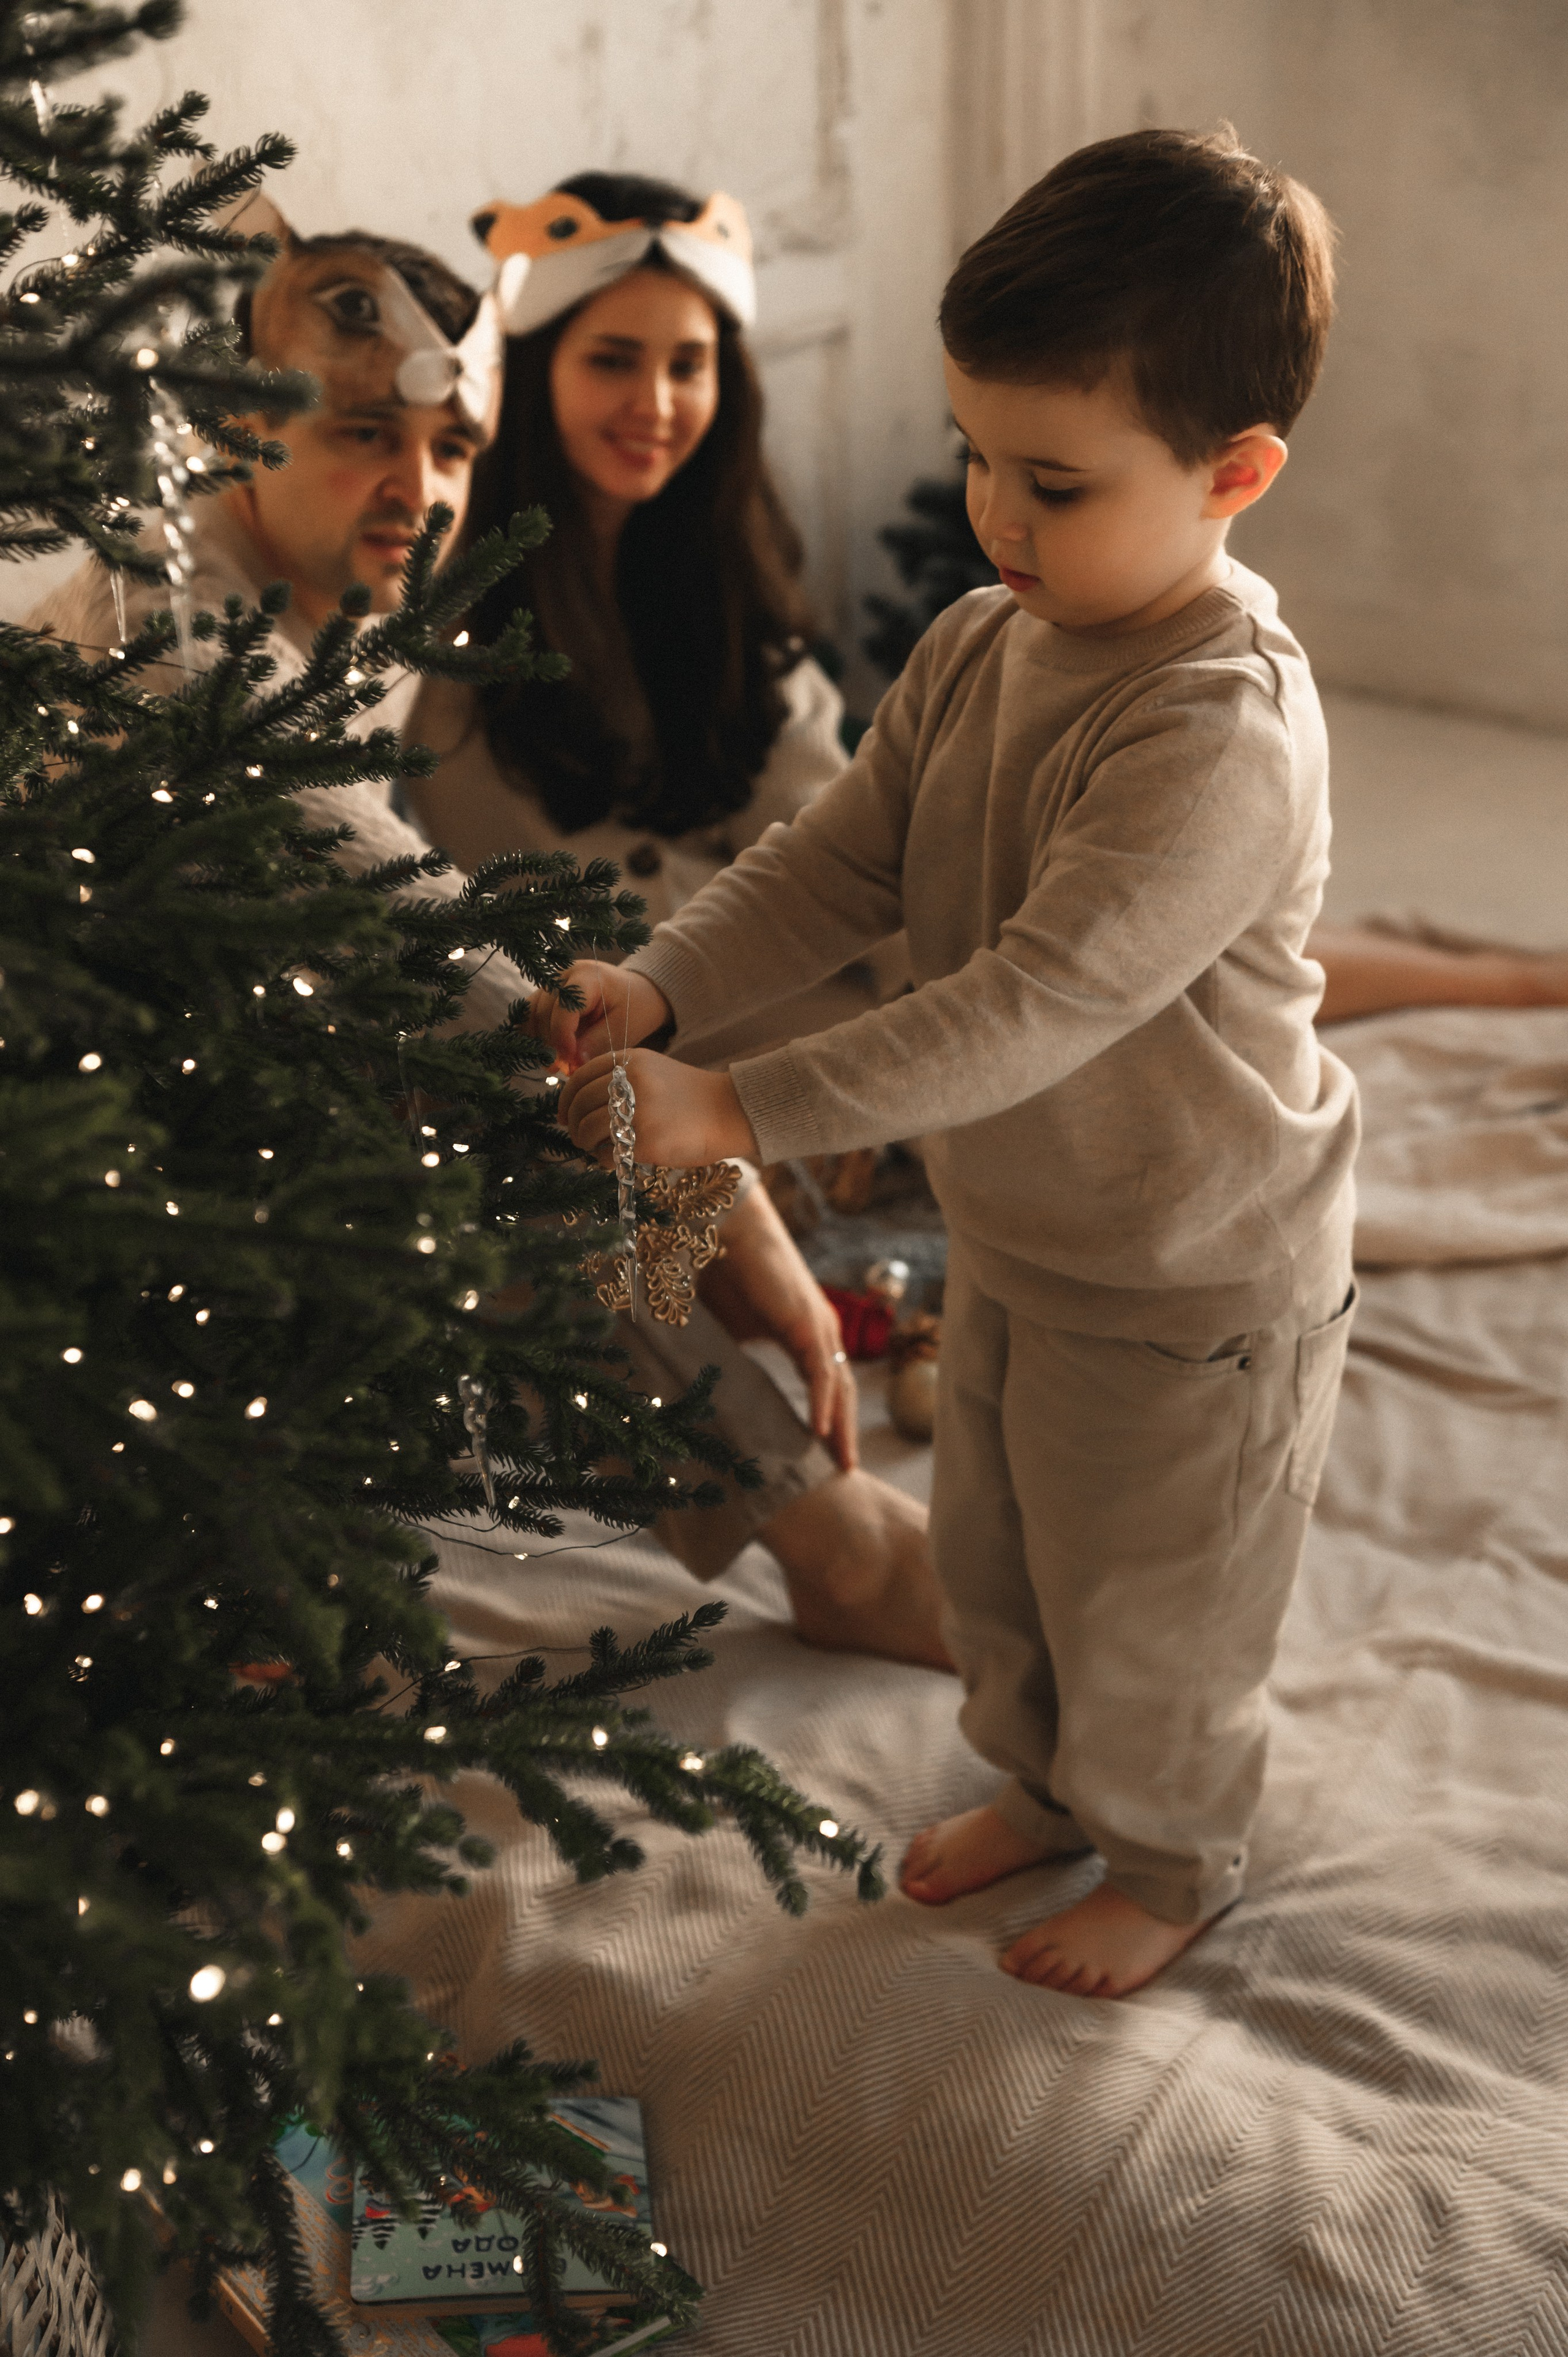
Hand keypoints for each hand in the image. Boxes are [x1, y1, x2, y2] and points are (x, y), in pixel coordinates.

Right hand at [529, 961, 670, 1072]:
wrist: (638, 991)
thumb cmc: (636, 1006)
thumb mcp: (625, 1027)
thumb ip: (598, 1043)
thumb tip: (573, 1063)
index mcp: (588, 976)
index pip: (563, 1008)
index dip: (562, 1039)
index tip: (570, 1063)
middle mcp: (564, 974)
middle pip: (543, 1011)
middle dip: (550, 1044)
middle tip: (563, 1070)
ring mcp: (553, 982)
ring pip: (531, 1013)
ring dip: (539, 1041)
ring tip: (555, 1064)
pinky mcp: (547, 992)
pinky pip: (530, 1013)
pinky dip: (534, 1034)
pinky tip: (547, 1052)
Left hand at [557, 1048, 757, 1167]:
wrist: (730, 1111)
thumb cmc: (690, 1097)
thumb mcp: (653, 1072)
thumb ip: (620, 1079)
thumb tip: (580, 1105)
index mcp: (630, 1060)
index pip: (579, 1077)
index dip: (566, 1099)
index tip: (564, 1115)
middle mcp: (630, 1081)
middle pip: (579, 1103)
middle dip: (573, 1124)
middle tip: (579, 1137)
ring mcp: (637, 1110)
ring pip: (587, 1128)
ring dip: (585, 1143)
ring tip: (595, 1150)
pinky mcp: (645, 1139)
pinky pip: (607, 1152)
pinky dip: (604, 1159)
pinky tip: (617, 1159)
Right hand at [697, 1183, 857, 1469]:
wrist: (728, 1230)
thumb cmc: (726, 1272)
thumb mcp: (733, 1328)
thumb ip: (738, 1356)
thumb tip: (722, 1389)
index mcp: (806, 1333)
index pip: (827, 1384)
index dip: (831, 1418)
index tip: (826, 1452)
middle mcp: (821, 1331)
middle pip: (841, 1390)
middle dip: (845, 1431)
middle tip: (843, 1468)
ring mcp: (819, 1326)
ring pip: (838, 1386)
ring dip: (840, 1426)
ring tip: (840, 1461)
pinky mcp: (808, 1322)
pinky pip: (820, 1372)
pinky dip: (821, 1404)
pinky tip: (819, 1432)